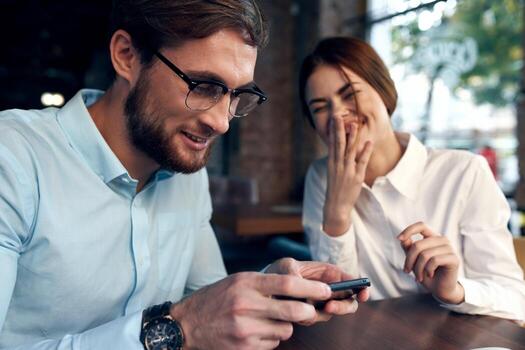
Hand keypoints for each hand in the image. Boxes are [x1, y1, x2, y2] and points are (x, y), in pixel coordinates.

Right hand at [170, 271, 332, 349]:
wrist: (186, 326)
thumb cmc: (215, 300)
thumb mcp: (236, 282)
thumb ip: (264, 284)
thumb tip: (298, 288)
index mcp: (246, 283)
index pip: (287, 283)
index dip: (312, 288)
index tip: (327, 290)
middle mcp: (246, 304)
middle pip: (293, 310)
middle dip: (308, 311)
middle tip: (311, 310)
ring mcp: (245, 328)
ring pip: (285, 329)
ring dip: (284, 326)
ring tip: (268, 321)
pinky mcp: (245, 347)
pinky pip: (272, 344)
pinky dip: (270, 339)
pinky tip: (255, 333)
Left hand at [266, 258, 368, 324]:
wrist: (264, 287)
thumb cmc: (279, 271)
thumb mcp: (286, 266)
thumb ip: (296, 275)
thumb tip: (306, 288)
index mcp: (327, 273)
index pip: (350, 279)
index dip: (360, 287)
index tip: (363, 294)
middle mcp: (327, 289)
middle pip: (348, 301)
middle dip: (342, 306)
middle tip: (329, 307)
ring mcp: (320, 303)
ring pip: (330, 313)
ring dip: (319, 313)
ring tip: (304, 307)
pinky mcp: (309, 314)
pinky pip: (313, 318)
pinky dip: (306, 317)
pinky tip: (295, 310)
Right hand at [323, 115, 372, 235]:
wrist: (335, 206)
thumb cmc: (335, 189)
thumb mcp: (333, 172)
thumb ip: (336, 160)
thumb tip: (338, 149)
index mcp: (331, 163)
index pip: (332, 143)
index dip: (333, 130)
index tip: (334, 118)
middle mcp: (337, 165)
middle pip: (338, 144)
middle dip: (338, 129)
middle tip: (338, 116)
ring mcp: (347, 171)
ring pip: (349, 151)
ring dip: (352, 137)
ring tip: (354, 125)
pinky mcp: (356, 177)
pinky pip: (361, 162)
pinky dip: (365, 152)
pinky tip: (368, 143)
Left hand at [397, 222, 463, 303]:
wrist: (440, 289)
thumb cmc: (426, 273)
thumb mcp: (414, 260)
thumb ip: (409, 248)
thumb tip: (402, 239)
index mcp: (432, 237)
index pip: (421, 226)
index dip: (409, 230)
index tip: (398, 239)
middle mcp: (442, 240)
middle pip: (418, 245)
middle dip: (409, 260)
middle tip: (407, 271)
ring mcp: (449, 248)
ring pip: (425, 254)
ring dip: (418, 268)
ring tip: (418, 277)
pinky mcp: (454, 258)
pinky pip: (434, 260)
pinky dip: (427, 270)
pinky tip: (429, 275)